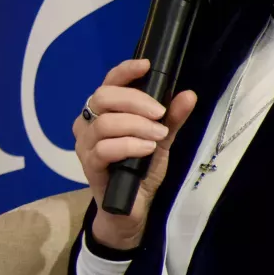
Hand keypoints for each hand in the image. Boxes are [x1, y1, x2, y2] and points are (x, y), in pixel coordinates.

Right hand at [74, 59, 196, 250]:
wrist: (129, 208)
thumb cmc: (139, 170)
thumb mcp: (160, 140)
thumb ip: (171, 119)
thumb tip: (188, 95)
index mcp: (103, 113)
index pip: (107, 83)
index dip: (124, 71)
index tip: (146, 66)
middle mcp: (88, 125)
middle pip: (102, 98)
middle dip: (135, 101)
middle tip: (160, 114)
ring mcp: (85, 146)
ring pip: (104, 123)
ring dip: (136, 126)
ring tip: (158, 136)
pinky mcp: (89, 166)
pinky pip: (104, 149)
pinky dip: (129, 145)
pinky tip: (146, 149)